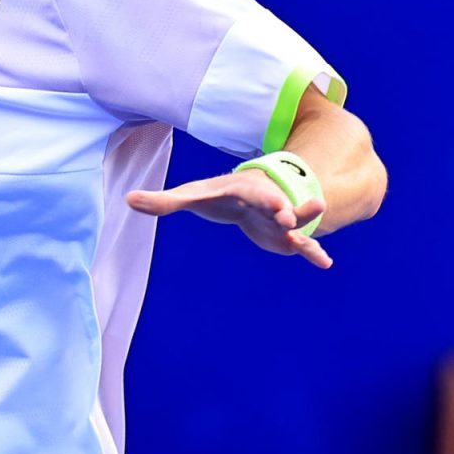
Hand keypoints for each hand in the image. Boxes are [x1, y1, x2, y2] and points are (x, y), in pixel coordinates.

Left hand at [126, 169, 331, 268]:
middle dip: (286, 209)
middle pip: (277, 204)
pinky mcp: (286, 238)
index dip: (263, 198)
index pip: (253, 192)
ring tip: (317, 232)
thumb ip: (163, 201)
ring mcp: (278, 219)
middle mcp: (265, 202)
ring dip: (306, 225)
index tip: (275, 204)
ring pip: (297, 222)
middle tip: (291, 217)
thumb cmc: (216, 196)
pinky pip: (303, 245)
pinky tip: (325, 264)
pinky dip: (313, 253)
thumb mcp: (192, 196)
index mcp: (243, 190)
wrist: (246, 197)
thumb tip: (129, 199)